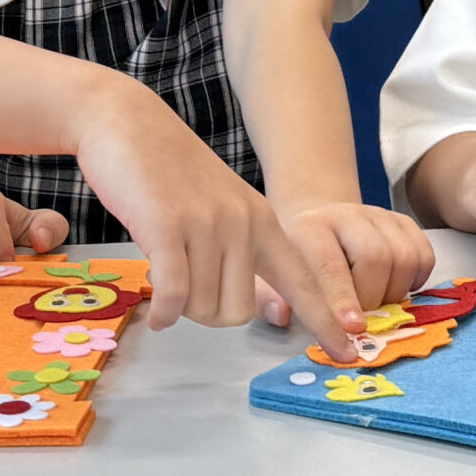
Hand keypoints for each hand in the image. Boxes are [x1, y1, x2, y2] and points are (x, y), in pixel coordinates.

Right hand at [69, 84, 360, 364]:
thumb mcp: (221, 205)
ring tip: (164, 269)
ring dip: (180, 307)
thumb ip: (239, 248)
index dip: (326, 321)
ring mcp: (207, 224)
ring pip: (204, 309)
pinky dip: (164, 314)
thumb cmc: (168, 171)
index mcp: (264, 221)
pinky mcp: (166, 227)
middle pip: (241, 313)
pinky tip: (155, 313)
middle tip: (184, 283)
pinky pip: (174, 297)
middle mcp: (243, 223)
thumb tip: (240, 307)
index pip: (305, 281)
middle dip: (209, 313)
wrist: (126, 120)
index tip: (349, 354)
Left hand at [256, 201, 437, 327]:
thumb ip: (267, 298)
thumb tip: (282, 315)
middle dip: (372, 299)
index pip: (329, 266)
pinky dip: (415, 280)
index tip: (352, 329)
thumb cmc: (296, 258)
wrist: (319, 222)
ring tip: (374, 304)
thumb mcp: (270, 272)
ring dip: (394, 294)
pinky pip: (424, 255)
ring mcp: (379, 215)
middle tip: (360, 321)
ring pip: (404, 257)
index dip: (341, 300)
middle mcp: (346, 215)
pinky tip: (394, 287)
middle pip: (375, 258)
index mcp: (309, 228)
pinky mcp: (403, 222)